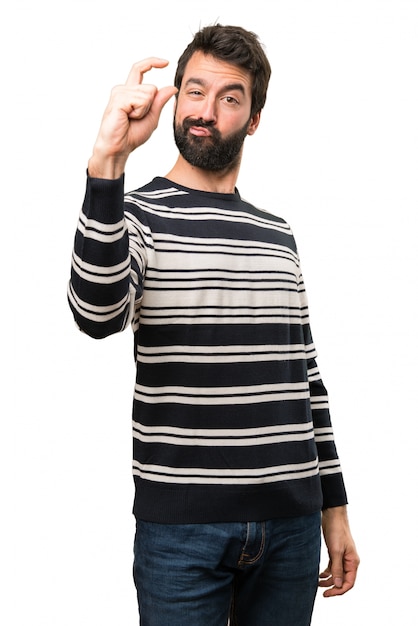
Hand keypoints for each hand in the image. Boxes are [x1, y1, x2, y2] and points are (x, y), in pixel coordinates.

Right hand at [89, 58, 177, 178]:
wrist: (118, 148)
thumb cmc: (131, 135)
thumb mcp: (152, 117)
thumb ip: (160, 102)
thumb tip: (172, 87)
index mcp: (130, 92)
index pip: (140, 69)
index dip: (153, 62)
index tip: (166, 62)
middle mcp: (123, 89)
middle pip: (151, 87)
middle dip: (151, 106)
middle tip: (136, 118)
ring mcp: (119, 93)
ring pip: (148, 93)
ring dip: (144, 110)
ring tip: (130, 119)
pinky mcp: (118, 99)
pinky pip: (141, 100)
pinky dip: (139, 112)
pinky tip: (127, 118)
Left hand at [319, 505, 359, 596]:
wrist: (332, 515)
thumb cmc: (337, 530)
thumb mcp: (336, 551)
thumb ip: (337, 568)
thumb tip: (338, 585)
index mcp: (353, 562)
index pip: (349, 583)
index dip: (339, 591)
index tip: (327, 594)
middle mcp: (349, 561)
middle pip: (343, 581)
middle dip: (333, 587)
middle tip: (322, 592)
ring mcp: (342, 557)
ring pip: (337, 575)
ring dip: (328, 581)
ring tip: (317, 583)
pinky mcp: (335, 553)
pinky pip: (332, 568)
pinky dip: (326, 573)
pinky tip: (319, 575)